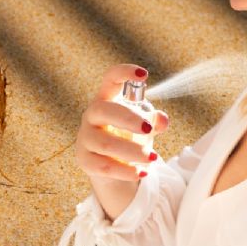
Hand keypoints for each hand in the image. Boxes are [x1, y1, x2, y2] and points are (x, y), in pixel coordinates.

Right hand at [74, 64, 169, 181]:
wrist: (112, 169)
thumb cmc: (128, 138)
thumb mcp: (144, 128)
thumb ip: (153, 121)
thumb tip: (161, 120)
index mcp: (107, 99)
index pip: (110, 79)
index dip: (124, 73)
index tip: (143, 74)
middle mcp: (92, 116)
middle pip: (104, 110)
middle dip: (128, 119)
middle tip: (149, 129)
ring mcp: (85, 138)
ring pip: (106, 143)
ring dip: (132, 151)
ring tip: (152, 158)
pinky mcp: (84, 160)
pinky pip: (104, 166)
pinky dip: (126, 171)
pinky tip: (142, 172)